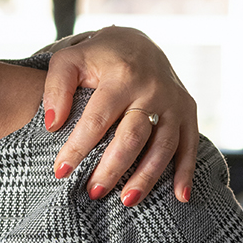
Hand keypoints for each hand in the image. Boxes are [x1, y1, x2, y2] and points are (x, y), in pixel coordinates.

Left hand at [42, 26, 198, 204]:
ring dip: (146, 177)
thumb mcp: (68, 60)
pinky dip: (186, 172)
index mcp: (122, 75)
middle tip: (92, 192)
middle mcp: (153, 89)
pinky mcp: (188, 111)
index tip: (60, 171)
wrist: (137, 41)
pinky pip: (189, 145)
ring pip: (163, 146)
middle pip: (133, 136)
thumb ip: (55, 88)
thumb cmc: (95, 56)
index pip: (97, 118)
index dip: (78, 147)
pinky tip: (179, 197)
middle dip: (112, 168)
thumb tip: (53, 125)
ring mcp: (174, 101)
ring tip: (126, 201)